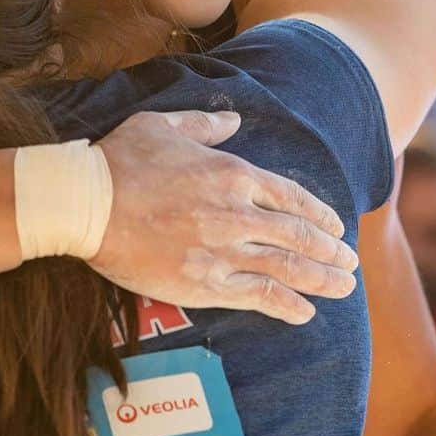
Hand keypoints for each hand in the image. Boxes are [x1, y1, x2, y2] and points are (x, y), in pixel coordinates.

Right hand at [92, 110, 357, 323]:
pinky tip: (305, 314)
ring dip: (322, 280)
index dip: (320, 214)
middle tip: (350, 262)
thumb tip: (235, 122)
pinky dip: (286, 306)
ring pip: (288, 268)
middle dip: (330, 251)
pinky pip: (258, 297)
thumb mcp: (163, 124)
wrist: (85, 204)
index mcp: (231, 173)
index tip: (337, 227)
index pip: (291, 196)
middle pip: (299, 235)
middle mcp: (237, 213)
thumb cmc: (120, 160)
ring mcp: (223, 251)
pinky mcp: (204, 283)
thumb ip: (205, 125)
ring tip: (343, 287)